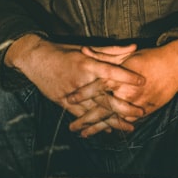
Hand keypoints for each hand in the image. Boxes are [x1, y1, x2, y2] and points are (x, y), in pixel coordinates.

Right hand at [5, 36, 146, 133]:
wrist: (35, 59)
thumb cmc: (63, 51)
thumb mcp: (86, 48)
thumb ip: (111, 51)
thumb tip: (134, 47)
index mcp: (86, 64)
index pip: (109, 71)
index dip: (126, 76)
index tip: (142, 81)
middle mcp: (80, 81)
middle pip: (104, 97)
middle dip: (123, 107)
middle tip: (140, 112)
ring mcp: (70, 94)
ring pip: (94, 110)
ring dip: (112, 120)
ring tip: (129, 127)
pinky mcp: (63, 103)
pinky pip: (81, 116)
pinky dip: (94, 124)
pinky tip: (107, 130)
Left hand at [68, 39, 177, 135]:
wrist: (175, 66)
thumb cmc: (149, 57)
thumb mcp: (125, 54)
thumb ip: (103, 54)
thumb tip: (84, 50)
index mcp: (120, 77)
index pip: (97, 87)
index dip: (82, 94)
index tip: (69, 100)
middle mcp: (127, 93)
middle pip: (102, 109)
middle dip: (86, 120)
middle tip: (72, 127)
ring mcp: (136, 104)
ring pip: (113, 119)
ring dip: (98, 128)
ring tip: (84, 135)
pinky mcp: (145, 111)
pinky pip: (127, 122)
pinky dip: (115, 127)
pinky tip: (105, 132)